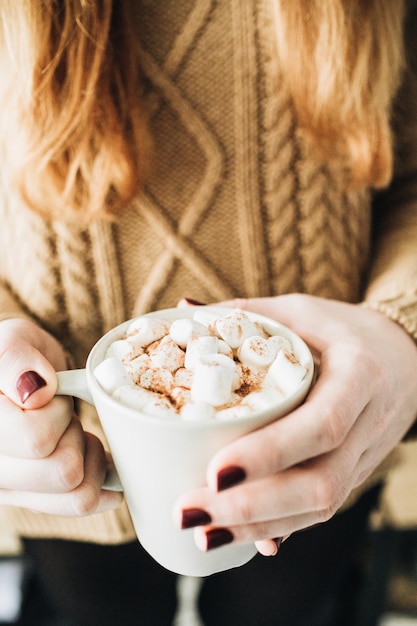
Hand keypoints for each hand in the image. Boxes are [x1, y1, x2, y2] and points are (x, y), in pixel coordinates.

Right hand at [0, 318, 121, 514]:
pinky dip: (98, 480)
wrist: (13, 379)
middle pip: (63, 472)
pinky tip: (91, 456)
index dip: (57, 412)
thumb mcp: (11, 340)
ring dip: (88, 458)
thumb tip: (36, 391)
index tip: (50, 393)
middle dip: (75, 435)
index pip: (37, 440)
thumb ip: (15, 359)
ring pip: (78, 495)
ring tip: (73, 432)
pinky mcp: (30, 500)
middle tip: (62, 413)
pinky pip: (81, 504)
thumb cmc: (12, 359)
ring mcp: (8, 490)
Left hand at [174, 294, 416, 554]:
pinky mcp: (353, 474)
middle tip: (189, 511)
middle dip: (252, 506)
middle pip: (320, 482)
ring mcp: (363, 456)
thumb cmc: (344, 330)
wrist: (404, 358)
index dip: (271, 452)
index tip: (215, 472)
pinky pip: (318, 510)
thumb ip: (246, 313)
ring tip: (202, 533)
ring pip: (320, 506)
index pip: (323, 423)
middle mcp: (367, 423)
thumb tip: (184, 310)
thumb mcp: (302, 311)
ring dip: (258, 526)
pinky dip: (277, 527)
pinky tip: (236, 538)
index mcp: (359, 375)